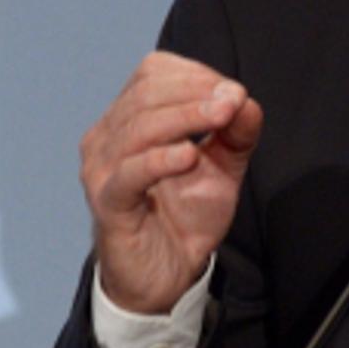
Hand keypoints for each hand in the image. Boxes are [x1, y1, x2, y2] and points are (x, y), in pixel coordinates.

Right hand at [80, 51, 262, 312]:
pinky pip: (128, 173)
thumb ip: (237, 134)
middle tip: (235, 101)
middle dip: (196, 93)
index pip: (153, 73)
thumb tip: (245, 100)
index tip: (235, 94)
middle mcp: (109, 136)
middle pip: (146, 94)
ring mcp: (102, 168)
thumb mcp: (223, 168)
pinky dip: (159, 160)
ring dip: (186, 117)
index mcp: (130, 118)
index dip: (196, 75)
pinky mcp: (108, 202)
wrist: (166, 274)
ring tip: (222, 118)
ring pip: (139, 127)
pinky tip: (189, 156)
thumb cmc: (185, 215)